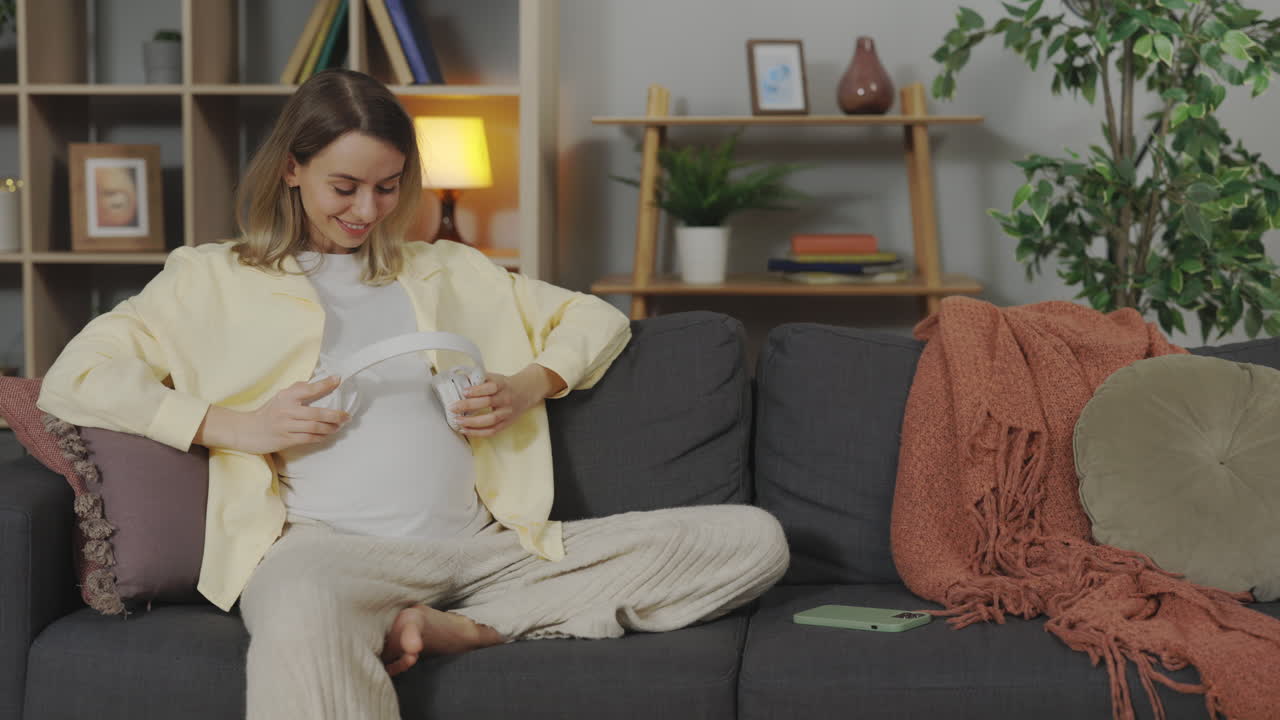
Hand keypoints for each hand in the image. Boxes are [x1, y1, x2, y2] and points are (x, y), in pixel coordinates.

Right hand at [196, 376, 350, 453]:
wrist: (247, 431)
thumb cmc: (268, 413)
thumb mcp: (280, 397)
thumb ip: (297, 390)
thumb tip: (320, 383)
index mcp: (286, 396)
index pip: (309, 388)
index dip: (325, 384)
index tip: (338, 380)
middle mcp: (287, 410)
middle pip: (317, 413)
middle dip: (335, 415)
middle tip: (346, 416)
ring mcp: (286, 426)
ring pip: (315, 427)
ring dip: (330, 428)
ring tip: (339, 426)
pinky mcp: (286, 439)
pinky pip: (309, 438)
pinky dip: (321, 437)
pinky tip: (327, 435)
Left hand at [449, 364, 563, 437]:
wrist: (526, 391)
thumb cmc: (506, 385)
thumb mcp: (496, 377)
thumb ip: (480, 379)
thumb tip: (459, 380)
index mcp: (503, 385)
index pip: (491, 387)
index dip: (477, 389)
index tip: (464, 391)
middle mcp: (506, 399)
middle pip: (488, 403)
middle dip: (468, 405)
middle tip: (453, 407)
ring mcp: (507, 413)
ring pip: (490, 420)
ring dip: (472, 422)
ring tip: (458, 421)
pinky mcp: (506, 423)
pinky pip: (492, 431)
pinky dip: (478, 433)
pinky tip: (466, 430)